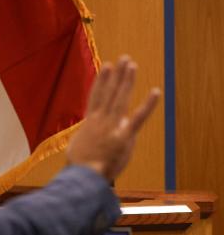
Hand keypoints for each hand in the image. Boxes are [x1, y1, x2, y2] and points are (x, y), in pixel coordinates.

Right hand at [66, 56, 160, 180]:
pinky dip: (148, 104)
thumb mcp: (79, 145)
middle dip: (117, 74)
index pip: (96, 95)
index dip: (102, 79)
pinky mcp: (124, 136)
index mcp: (90, 121)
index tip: (107, 66)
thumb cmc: (80, 165)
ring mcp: (111, 126)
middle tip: (123, 59)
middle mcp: (100, 119)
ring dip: (126, 80)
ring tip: (131, 65)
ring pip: (120, 98)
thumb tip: (94, 128)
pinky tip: (155, 92)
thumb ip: (89, 134)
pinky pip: (138, 118)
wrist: (83, 176)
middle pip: (109, 92)